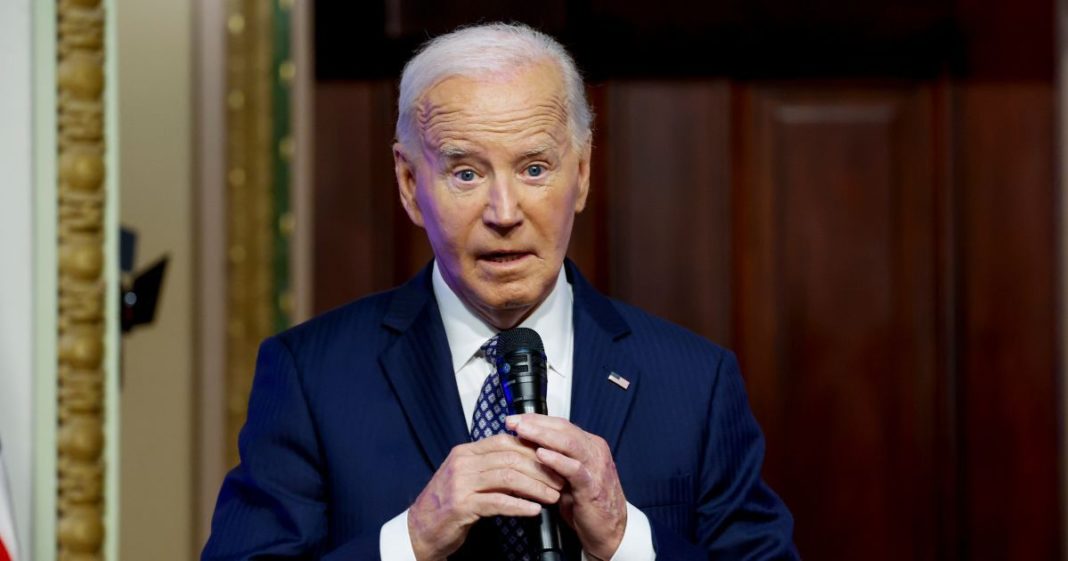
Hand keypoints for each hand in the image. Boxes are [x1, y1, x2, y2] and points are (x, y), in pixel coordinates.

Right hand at [407, 434, 565, 560]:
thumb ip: (491, 466)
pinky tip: (534, 510)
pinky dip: (519, 505)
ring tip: (552, 496)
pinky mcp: (461, 505)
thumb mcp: (468, 477)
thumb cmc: (448, 504)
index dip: (533, 450)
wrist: (420, 529)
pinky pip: (497, 502)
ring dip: (535, 487)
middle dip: (540, 469)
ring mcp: (460, 483)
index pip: (506, 441)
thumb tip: (526, 461)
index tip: (553, 460)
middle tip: (560, 480)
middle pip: (510, 457)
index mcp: (466, 451)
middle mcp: (463, 462)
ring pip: (507, 477)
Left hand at [505, 414, 627, 559]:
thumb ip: (555, 460)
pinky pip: (574, 469)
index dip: (537, 420)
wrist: (610, 532)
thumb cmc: (587, 504)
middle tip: (514, 421)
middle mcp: (595, 452)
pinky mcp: (592, 487)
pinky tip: (540, 455)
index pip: (561, 424)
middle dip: (536, 423)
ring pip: (570, 443)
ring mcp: (596, 468)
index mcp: (590, 446)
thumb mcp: (569, 476)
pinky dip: (557, 460)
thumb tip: (526, 446)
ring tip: (522, 431)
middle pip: (564, 428)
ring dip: (543, 435)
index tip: (515, 419)